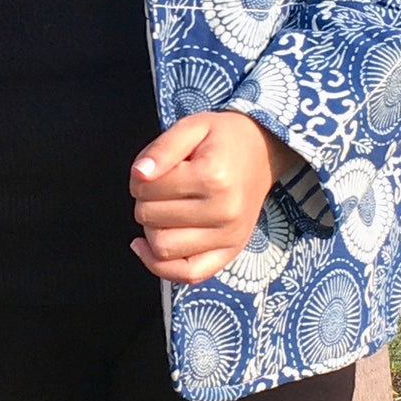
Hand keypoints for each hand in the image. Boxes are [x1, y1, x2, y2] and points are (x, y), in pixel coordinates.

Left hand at [129, 111, 294, 284]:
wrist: (262, 152)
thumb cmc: (222, 139)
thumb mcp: (192, 126)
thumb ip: (162, 149)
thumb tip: (139, 175)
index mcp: (213, 177)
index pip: (148, 189)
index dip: (139, 178)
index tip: (151, 170)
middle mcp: (224, 211)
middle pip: (151, 219)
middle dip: (143, 201)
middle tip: (158, 187)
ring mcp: (229, 236)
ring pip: (163, 248)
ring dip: (150, 229)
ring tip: (162, 210)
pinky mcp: (230, 252)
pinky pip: (188, 274)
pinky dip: (160, 267)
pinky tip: (145, 247)